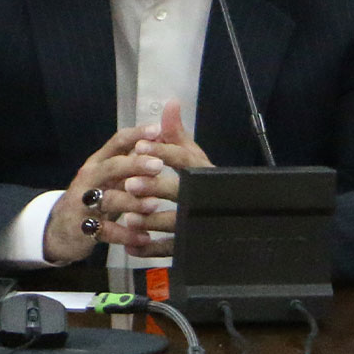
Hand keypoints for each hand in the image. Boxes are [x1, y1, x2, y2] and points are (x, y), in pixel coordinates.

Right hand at [41, 121, 170, 263]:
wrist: (60, 229)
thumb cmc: (94, 197)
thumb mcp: (109, 177)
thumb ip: (131, 160)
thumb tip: (161, 138)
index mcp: (98, 162)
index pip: (116, 142)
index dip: (136, 135)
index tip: (157, 130)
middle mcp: (89, 179)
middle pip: (111, 167)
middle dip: (135, 165)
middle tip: (159, 165)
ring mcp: (83, 204)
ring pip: (108, 199)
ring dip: (133, 201)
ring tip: (155, 205)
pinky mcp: (82, 228)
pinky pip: (106, 231)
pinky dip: (126, 235)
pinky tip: (145, 238)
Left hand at [110, 100, 213, 255]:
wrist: (226, 220)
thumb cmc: (201, 184)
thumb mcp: (192, 158)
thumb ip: (177, 135)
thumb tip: (170, 103)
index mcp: (202, 173)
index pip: (186, 159)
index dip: (164, 152)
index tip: (140, 145)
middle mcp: (202, 197)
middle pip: (180, 191)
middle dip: (154, 187)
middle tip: (129, 184)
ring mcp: (197, 223)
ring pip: (174, 223)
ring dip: (149, 221)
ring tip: (128, 217)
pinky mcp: (189, 246)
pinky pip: (170, 250)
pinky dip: (149, 250)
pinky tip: (131, 246)